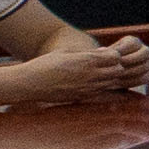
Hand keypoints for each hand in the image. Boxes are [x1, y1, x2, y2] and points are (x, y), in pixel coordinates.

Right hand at [2, 32, 143, 105]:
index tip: (104, 54)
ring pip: (112, 83)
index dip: (113, 54)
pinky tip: (96, 84)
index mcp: (86, 60)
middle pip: (118, 70)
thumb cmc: (47, 63)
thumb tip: (104, 52)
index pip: (115, 57)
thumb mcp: (67, 51)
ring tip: (99, 73)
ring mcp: (87, 88)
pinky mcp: (83, 97)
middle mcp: (90, 75)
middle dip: (115, 66)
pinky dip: (104, 88)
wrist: (31, 83)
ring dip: (110, 77)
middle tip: (105, 64)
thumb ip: (87, 53)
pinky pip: (103, 93)